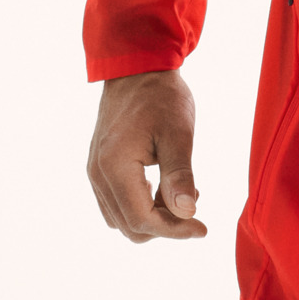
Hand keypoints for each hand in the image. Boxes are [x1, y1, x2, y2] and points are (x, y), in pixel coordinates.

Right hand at [87, 69, 207, 240]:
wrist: (136, 70)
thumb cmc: (161, 97)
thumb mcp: (178, 133)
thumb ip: (180, 175)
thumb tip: (187, 213)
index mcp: (115, 167)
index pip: (143, 219)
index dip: (175, 230)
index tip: (203, 228)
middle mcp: (98, 174)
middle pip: (130, 226)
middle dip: (166, 226)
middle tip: (195, 208)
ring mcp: (95, 172)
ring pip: (122, 220)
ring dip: (154, 218)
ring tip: (182, 193)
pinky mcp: (99, 169)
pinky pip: (117, 204)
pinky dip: (142, 206)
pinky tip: (165, 188)